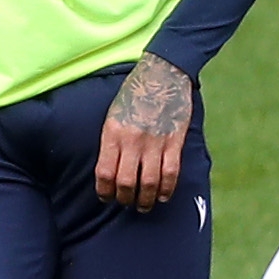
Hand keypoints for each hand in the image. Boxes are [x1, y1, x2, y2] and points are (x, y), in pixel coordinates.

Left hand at [95, 53, 194, 209]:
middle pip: (126, 183)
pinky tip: (163, 196)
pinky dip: (167, 189)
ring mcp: (155, 142)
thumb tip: (109, 172)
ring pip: (148, 183)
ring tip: (144, 205)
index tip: (106, 197)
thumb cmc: (134, 95)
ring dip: (145, 199)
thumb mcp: (113, 115)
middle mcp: (132, 140)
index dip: (104, 192)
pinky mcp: (174, 141)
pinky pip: (170, 173)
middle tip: (126, 203)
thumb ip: (111, 142)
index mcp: (113, 133)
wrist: (162, 74)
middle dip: (125, 199)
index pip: (104, 173)